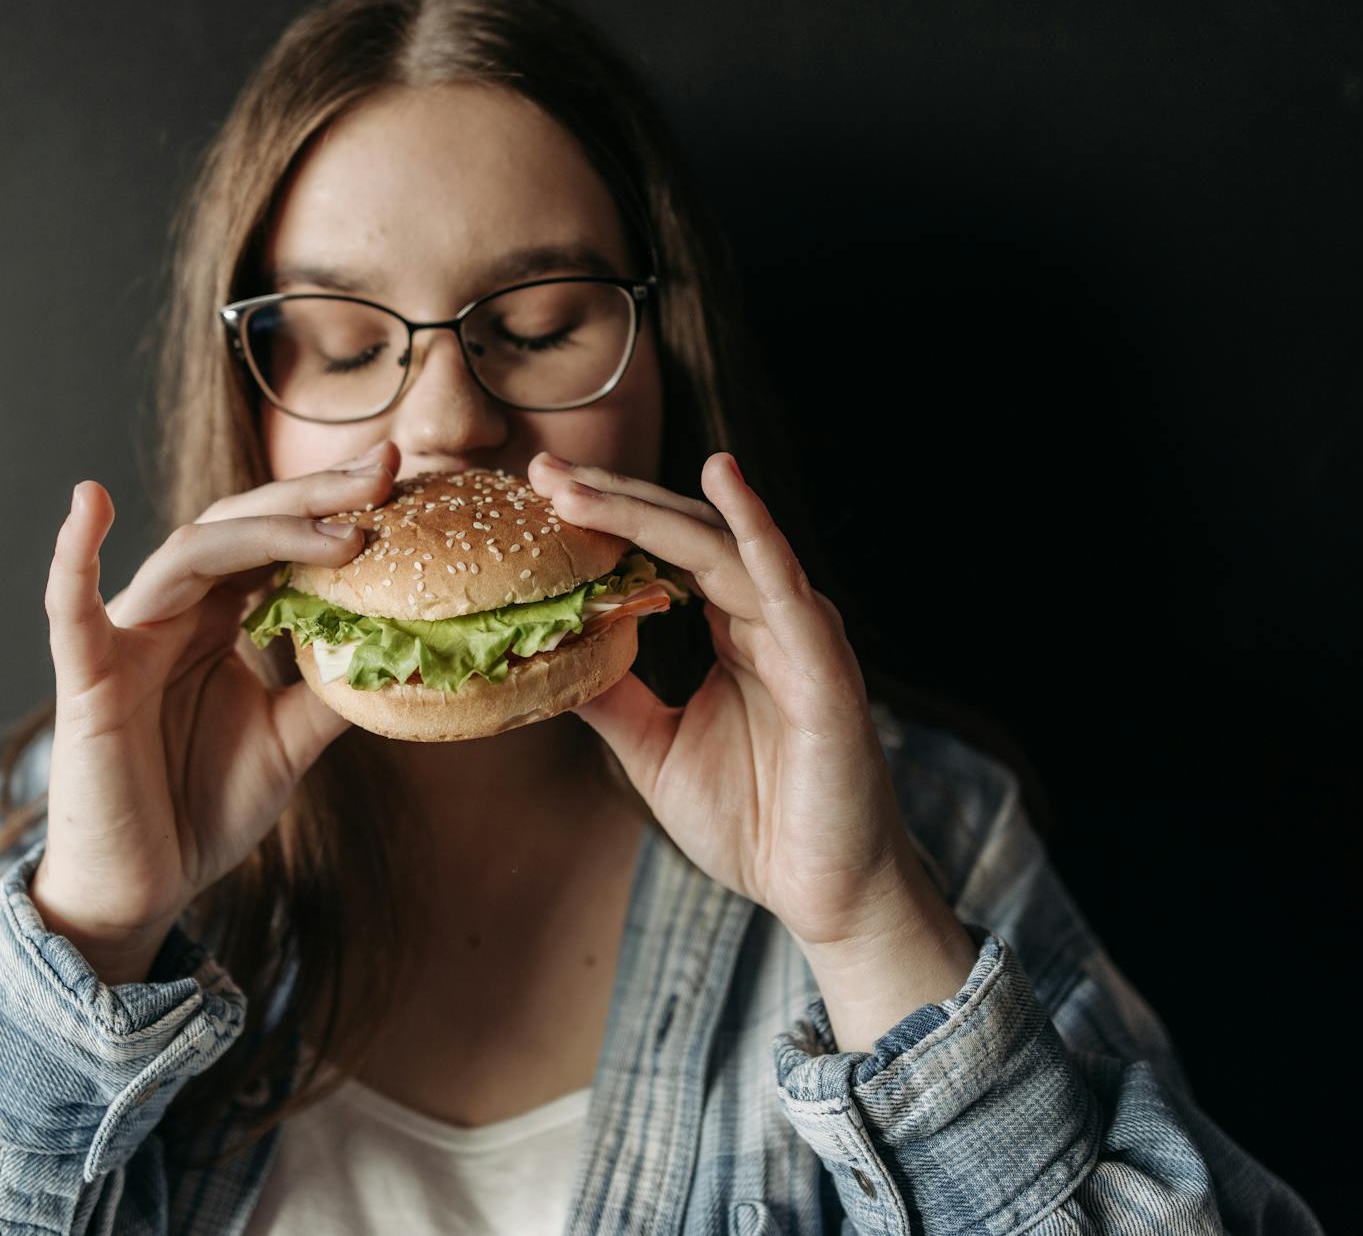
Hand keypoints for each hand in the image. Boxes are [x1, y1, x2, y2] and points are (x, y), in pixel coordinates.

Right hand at [34, 439, 399, 980]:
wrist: (143, 886)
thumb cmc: (201, 806)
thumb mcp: (290, 739)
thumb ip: (335, 689)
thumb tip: (407, 648)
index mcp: (216, 619)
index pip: (276, 541)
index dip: (332, 508)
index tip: (400, 482)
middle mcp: (172, 613)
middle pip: (241, 527)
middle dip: (312, 495)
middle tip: (383, 468)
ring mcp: (127, 639)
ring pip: (190, 554)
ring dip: (264, 530)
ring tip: (338, 524)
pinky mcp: (88, 679)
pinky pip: (71, 609)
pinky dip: (74, 555)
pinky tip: (91, 502)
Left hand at [527, 450, 941, 949]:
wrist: (824, 894)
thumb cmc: (755, 823)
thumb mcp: (655, 749)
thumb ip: (611, 696)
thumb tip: (547, 654)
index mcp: (735, 630)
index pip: (664, 553)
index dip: (605, 520)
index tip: (538, 492)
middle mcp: (768, 617)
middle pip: (685, 532)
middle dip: (611, 499)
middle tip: (542, 468)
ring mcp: (799, 634)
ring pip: (720, 545)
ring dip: (648, 510)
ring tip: (582, 484)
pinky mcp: (823, 663)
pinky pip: (784, 584)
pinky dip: (754, 529)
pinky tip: (724, 480)